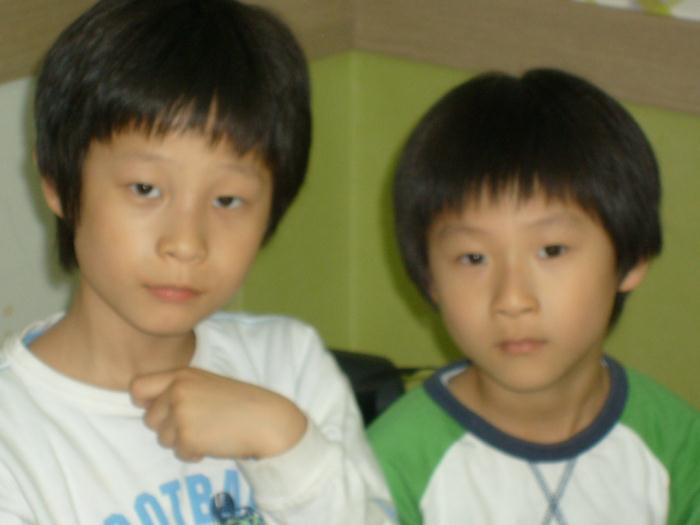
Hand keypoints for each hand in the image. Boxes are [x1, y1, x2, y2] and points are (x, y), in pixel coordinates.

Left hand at [129, 368, 307, 461]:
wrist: (265, 419)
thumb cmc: (239, 403)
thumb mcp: (206, 384)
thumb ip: (179, 390)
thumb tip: (148, 408)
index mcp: (181, 375)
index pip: (138, 387)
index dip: (144, 402)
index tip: (158, 409)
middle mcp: (176, 392)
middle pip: (149, 419)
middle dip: (168, 427)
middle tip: (195, 424)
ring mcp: (181, 414)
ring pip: (162, 438)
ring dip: (182, 441)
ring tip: (208, 431)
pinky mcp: (187, 437)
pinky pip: (179, 453)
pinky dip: (194, 453)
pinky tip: (213, 442)